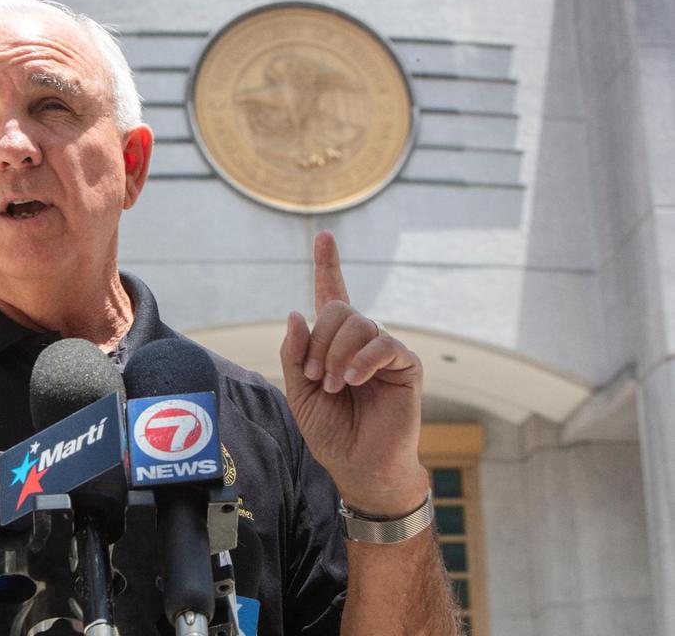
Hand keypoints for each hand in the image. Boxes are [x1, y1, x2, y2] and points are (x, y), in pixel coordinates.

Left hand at [281, 232, 428, 516]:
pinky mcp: (407, 366)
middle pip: (339, 308)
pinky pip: (385, 344)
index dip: (327, 265)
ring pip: (360, 324)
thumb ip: (295, 354)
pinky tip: (354, 381)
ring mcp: (385, 352)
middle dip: (320, 340)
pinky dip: (364, 360)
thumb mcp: (300, 392)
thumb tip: (296, 313)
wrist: (359, 467)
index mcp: (334, 343)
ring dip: (337, 354)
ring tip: (335, 386)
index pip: (330, 295)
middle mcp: (360, 341)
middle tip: (318, 377)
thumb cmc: (331, 432)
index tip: (323, 236)